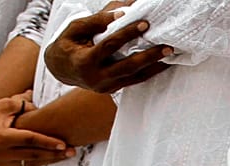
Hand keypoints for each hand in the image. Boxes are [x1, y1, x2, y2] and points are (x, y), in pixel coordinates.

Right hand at [0, 91, 72, 165]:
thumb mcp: (4, 104)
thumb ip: (23, 103)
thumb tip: (41, 105)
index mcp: (1, 136)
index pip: (30, 140)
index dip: (47, 142)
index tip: (63, 144)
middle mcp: (1, 152)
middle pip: (34, 154)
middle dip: (54, 154)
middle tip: (71, 151)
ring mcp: (2, 162)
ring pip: (31, 163)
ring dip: (50, 160)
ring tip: (66, 156)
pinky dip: (39, 162)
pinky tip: (51, 158)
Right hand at [44, 8, 172, 93]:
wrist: (59, 69)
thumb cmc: (68, 44)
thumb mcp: (76, 29)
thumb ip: (97, 21)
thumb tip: (123, 12)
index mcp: (84, 62)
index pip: (109, 46)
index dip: (127, 34)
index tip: (145, 23)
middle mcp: (96, 78)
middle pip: (127, 67)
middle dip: (149, 56)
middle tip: (168, 47)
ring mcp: (106, 87)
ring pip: (134, 77)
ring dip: (154, 67)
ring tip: (171, 55)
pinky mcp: (113, 89)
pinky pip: (134, 81)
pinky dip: (149, 72)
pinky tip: (162, 64)